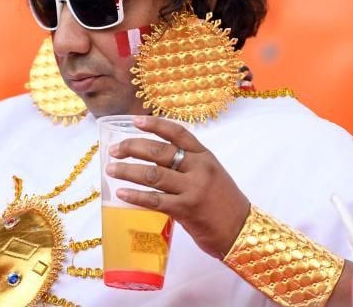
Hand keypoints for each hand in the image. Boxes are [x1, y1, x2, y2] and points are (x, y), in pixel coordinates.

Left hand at [106, 115, 249, 258]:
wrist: (242, 230)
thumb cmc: (224, 202)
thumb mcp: (211, 174)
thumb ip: (188, 164)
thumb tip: (154, 159)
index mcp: (205, 156)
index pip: (177, 132)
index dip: (155, 124)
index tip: (134, 121)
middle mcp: (199, 168)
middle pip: (159, 151)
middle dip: (132, 148)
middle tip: (114, 150)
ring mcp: (193, 188)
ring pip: (153, 174)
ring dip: (127, 170)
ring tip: (111, 169)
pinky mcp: (186, 209)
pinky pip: (155, 200)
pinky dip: (135, 195)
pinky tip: (121, 193)